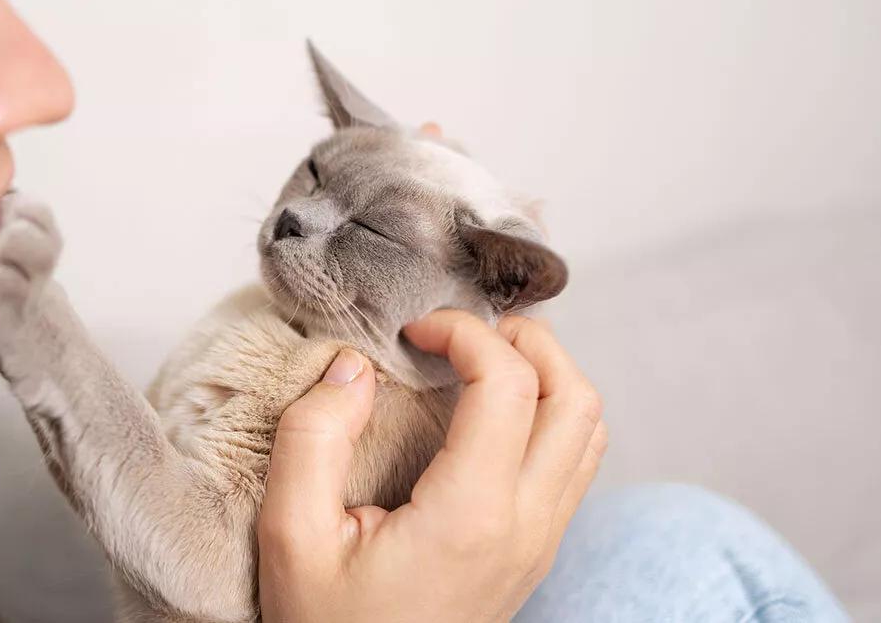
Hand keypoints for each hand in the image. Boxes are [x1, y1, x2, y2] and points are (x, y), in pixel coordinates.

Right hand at [258, 311, 606, 621]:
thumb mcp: (291, 537)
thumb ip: (313, 440)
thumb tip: (352, 367)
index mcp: (469, 517)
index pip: (511, 385)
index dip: (467, 333)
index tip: (416, 330)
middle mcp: (524, 526)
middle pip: (577, 397)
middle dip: (526, 342)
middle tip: (461, 336)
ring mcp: (540, 542)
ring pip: (589, 429)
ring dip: (546, 376)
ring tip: (478, 365)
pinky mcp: (536, 551)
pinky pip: (575, 464)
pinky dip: (548, 416)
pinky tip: (489, 415)